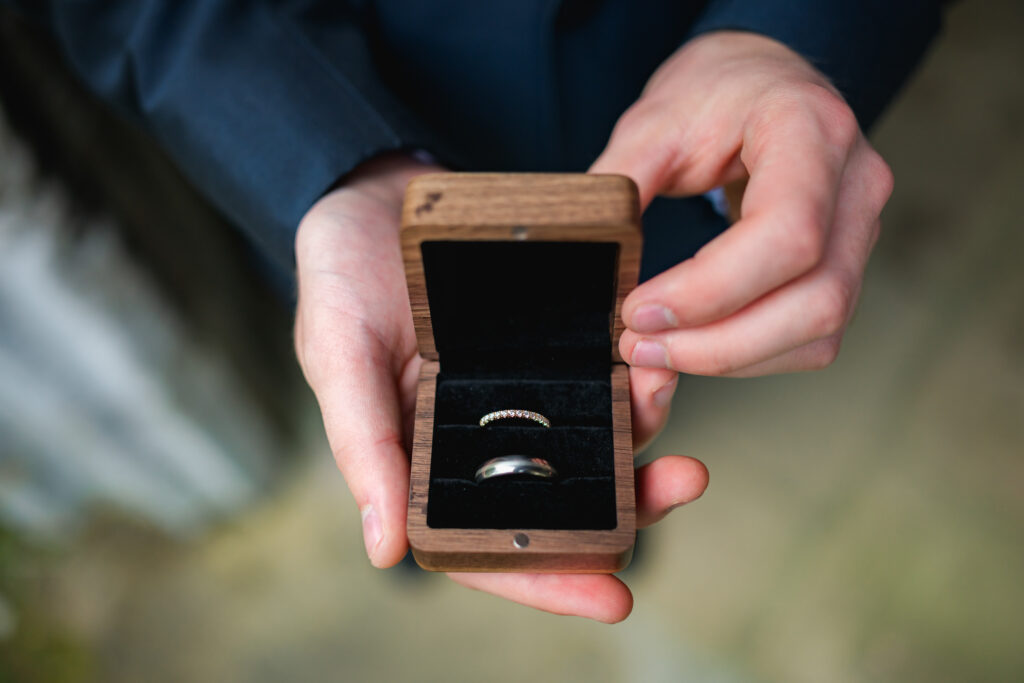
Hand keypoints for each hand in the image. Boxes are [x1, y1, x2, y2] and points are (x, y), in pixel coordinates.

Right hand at [294, 154, 707, 622]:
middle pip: (561, 500)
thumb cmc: (340, 277)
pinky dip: (630, 376)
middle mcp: (483, 437)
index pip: (490, 543)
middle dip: (627, 506)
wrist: (376, 192)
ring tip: (662, 396)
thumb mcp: (339, 354)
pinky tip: (653, 360)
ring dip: (640, 433)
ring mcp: (524, 391)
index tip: (614, 595)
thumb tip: (386, 550)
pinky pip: (600, 375)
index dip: (549, 577)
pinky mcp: (551, 344)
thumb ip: (362, 446)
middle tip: (681, 484)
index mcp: (428, 461)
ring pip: (594, 440)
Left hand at [591, 31, 893, 376]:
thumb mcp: (652, 121)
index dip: (711, 290)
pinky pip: (814, 338)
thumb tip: (585, 250)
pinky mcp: (847, 266)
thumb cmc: (714, 94)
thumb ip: (620, 184)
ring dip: (730, 358)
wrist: (760, 83)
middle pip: (815, 298)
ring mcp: (861, 230)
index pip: (787, 232)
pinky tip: (695, 346)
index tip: (639, 310)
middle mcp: (855, 185)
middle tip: (639, 346)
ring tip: (656, 351)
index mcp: (811, 131)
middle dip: (718, 344)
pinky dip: (750, 357)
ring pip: (819, 329)